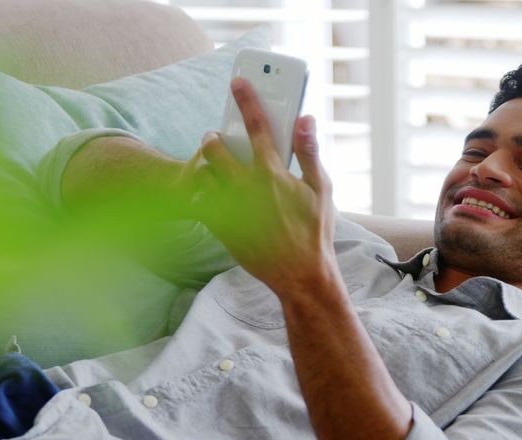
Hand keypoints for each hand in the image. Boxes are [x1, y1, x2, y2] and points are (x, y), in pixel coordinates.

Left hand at [189, 77, 336, 296]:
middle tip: (217, 137)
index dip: (247, 99)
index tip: (238, 83)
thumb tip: (306, 120)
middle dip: (213, 137)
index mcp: (272, 173)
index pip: (257, 125)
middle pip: (215, 149)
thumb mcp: (321, 190)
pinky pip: (200, 203)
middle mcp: (247, 188)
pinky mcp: (221, 228)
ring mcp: (230, 209)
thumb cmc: (315, 232)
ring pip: (202, 175)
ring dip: (204, 166)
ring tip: (213, 167)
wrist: (300, 275)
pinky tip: (209, 194)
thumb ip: (309, 152)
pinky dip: (201, 194)